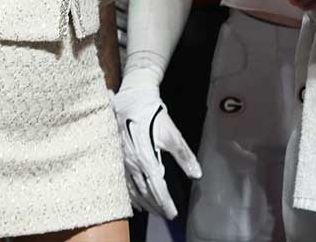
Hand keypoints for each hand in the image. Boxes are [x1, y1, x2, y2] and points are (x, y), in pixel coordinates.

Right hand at [110, 85, 200, 219]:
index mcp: (146, 157)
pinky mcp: (118, 158)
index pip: (156, 187)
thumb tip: (196, 174)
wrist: (132, 99)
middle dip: (156, 206)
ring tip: (155, 212)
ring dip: (145, 203)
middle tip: (167, 215)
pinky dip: (132, 196)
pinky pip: (124, 183)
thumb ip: (184, 155)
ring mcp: (123, 162)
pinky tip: (137, 201)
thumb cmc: (154, 115)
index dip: (164, 202)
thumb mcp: (172, 133)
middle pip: (144, 192)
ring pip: (133, 190)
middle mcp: (132, 163)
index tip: (172, 213)